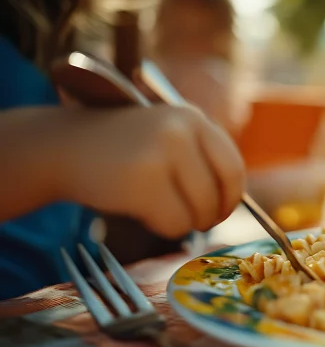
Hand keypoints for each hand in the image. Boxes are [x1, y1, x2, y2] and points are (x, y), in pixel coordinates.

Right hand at [53, 105, 245, 237]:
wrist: (65, 145)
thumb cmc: (124, 149)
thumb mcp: (169, 136)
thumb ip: (201, 157)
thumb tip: (238, 201)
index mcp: (194, 118)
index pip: (234, 167)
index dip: (232, 197)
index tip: (221, 210)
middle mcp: (181, 130)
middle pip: (220, 193)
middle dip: (210, 215)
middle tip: (195, 221)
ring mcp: (161, 154)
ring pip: (200, 210)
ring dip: (186, 223)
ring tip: (163, 211)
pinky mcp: (141, 183)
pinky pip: (175, 223)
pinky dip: (165, 228)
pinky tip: (145, 214)